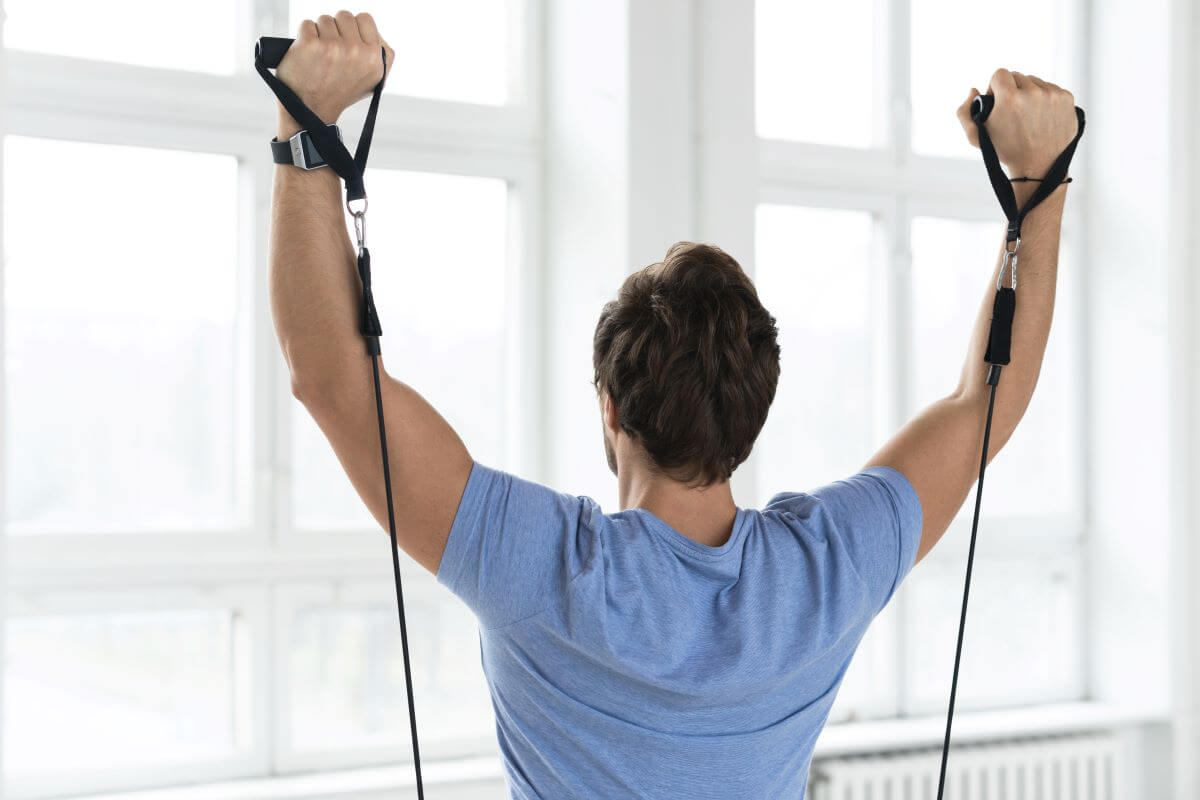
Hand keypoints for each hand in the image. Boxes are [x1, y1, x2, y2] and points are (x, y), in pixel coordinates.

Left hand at [276, 11, 393, 135]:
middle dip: (336, 29)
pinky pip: (307, 24)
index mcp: (376, 58)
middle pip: (344, 16)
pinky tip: (307, 55)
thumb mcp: (373, 80)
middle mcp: (357, 52)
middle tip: (332, 52)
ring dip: (320, 33)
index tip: (347, 42)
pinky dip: (304, 36)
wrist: (312, 112)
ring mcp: (333, 48)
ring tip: (320, 56)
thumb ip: (380, 55)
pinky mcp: (310, 45)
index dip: (354, 29)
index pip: (365, 18)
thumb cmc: (340, 93)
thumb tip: (376, 34)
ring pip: (325, 19)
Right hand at [956, 69, 1076, 176]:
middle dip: (1012, 90)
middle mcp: (1033, 93)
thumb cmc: (1006, 151)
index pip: (1000, 73)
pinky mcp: (1067, 98)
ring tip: (1027, 115)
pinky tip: (1040, 116)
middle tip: (1013, 111)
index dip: (995, 87)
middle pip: (1018, 76)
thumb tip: (974, 89)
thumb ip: (964, 111)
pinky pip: (1051, 88)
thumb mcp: (976, 137)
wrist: (1038, 166)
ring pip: (1035, 81)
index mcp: (1009, 99)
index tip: (998, 101)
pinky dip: (1045, 98)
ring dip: (1029, 93)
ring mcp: (1052, 94)